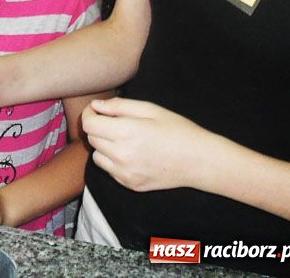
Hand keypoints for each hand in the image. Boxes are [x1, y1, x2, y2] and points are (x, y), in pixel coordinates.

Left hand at [82, 97, 211, 192]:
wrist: (200, 161)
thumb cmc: (177, 130)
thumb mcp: (150, 109)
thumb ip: (119, 106)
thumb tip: (96, 106)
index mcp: (125, 132)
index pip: (89, 124)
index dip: (89, 114)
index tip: (97, 110)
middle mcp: (121, 155)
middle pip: (92, 139)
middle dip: (97, 128)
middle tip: (114, 122)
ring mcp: (125, 173)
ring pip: (97, 156)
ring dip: (103, 146)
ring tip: (123, 139)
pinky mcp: (130, 184)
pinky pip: (109, 170)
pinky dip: (113, 161)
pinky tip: (132, 154)